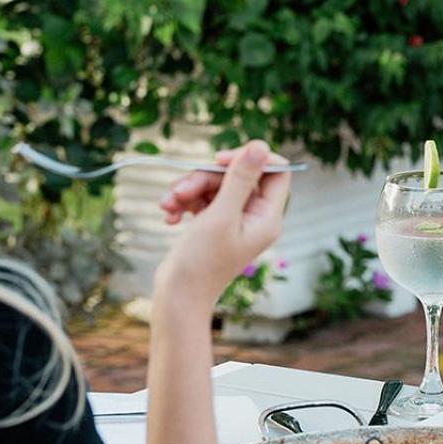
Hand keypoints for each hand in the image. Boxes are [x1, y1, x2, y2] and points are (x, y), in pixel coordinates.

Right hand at [155, 140, 289, 299]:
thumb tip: (260, 145)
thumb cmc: (201, 262)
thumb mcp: (221, 215)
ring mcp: (234, 220)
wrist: (177, 298)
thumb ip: (241, 179)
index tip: (219, 160)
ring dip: (187, 190)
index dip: (248, 158)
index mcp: (268, 217)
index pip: (274, 170)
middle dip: (203, 178)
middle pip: (237, 175)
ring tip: (168, 206)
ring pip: (215, 184)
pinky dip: (184, 202)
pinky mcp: (214, 223)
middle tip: (179, 192)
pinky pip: (202, 198)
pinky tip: (169, 215)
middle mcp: (255, 217)